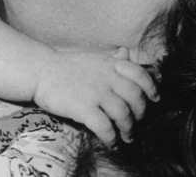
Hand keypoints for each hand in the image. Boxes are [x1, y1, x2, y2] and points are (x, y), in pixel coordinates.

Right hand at [33, 51, 158, 146]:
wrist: (40, 71)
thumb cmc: (66, 66)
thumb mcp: (93, 57)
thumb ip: (112, 58)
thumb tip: (127, 53)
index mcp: (110, 64)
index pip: (140, 74)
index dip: (151, 87)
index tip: (155, 99)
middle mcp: (107, 77)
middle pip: (136, 97)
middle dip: (141, 113)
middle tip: (137, 122)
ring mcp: (96, 92)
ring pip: (124, 114)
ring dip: (128, 129)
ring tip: (127, 137)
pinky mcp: (84, 108)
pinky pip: (105, 127)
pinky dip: (112, 138)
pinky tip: (111, 142)